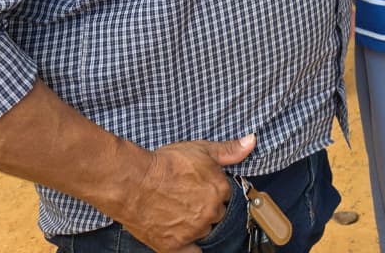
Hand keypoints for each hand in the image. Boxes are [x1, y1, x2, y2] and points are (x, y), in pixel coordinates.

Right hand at [116, 134, 255, 252]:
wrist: (133, 181)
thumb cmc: (165, 164)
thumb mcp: (201, 149)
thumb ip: (229, 150)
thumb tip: (251, 141)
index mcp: (220, 190)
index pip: (226, 196)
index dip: (214, 191)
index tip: (202, 188)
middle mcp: (210, 212)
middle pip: (217, 214)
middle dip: (206, 208)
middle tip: (188, 199)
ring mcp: (193, 231)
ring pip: (204, 231)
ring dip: (197, 225)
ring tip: (180, 213)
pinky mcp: (174, 245)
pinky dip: (192, 249)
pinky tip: (188, 242)